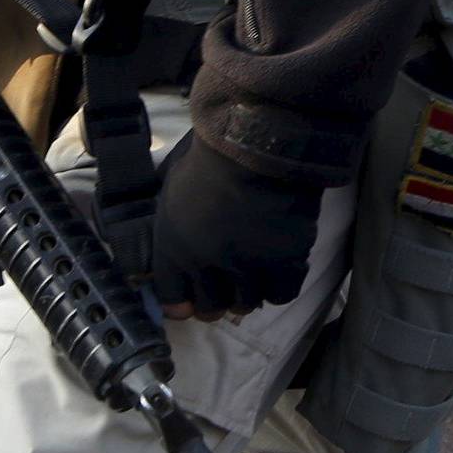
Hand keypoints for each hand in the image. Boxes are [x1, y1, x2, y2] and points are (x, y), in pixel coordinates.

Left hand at [151, 134, 323, 320]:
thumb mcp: (172, 190)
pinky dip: (277, 287)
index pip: (172, 298)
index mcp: (174, 248)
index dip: (180, 304)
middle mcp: (207, 266)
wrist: (255, 146)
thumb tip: (169, 241)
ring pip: (245, 304)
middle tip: (222, 292)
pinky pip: (279, 295)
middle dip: (214, 302)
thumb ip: (170, 223)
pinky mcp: (284, 264)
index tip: (187, 304)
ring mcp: (247, 268)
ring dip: (246, 293)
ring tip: (250, 277)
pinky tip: (276, 271)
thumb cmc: (209, 157)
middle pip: (210, 307)